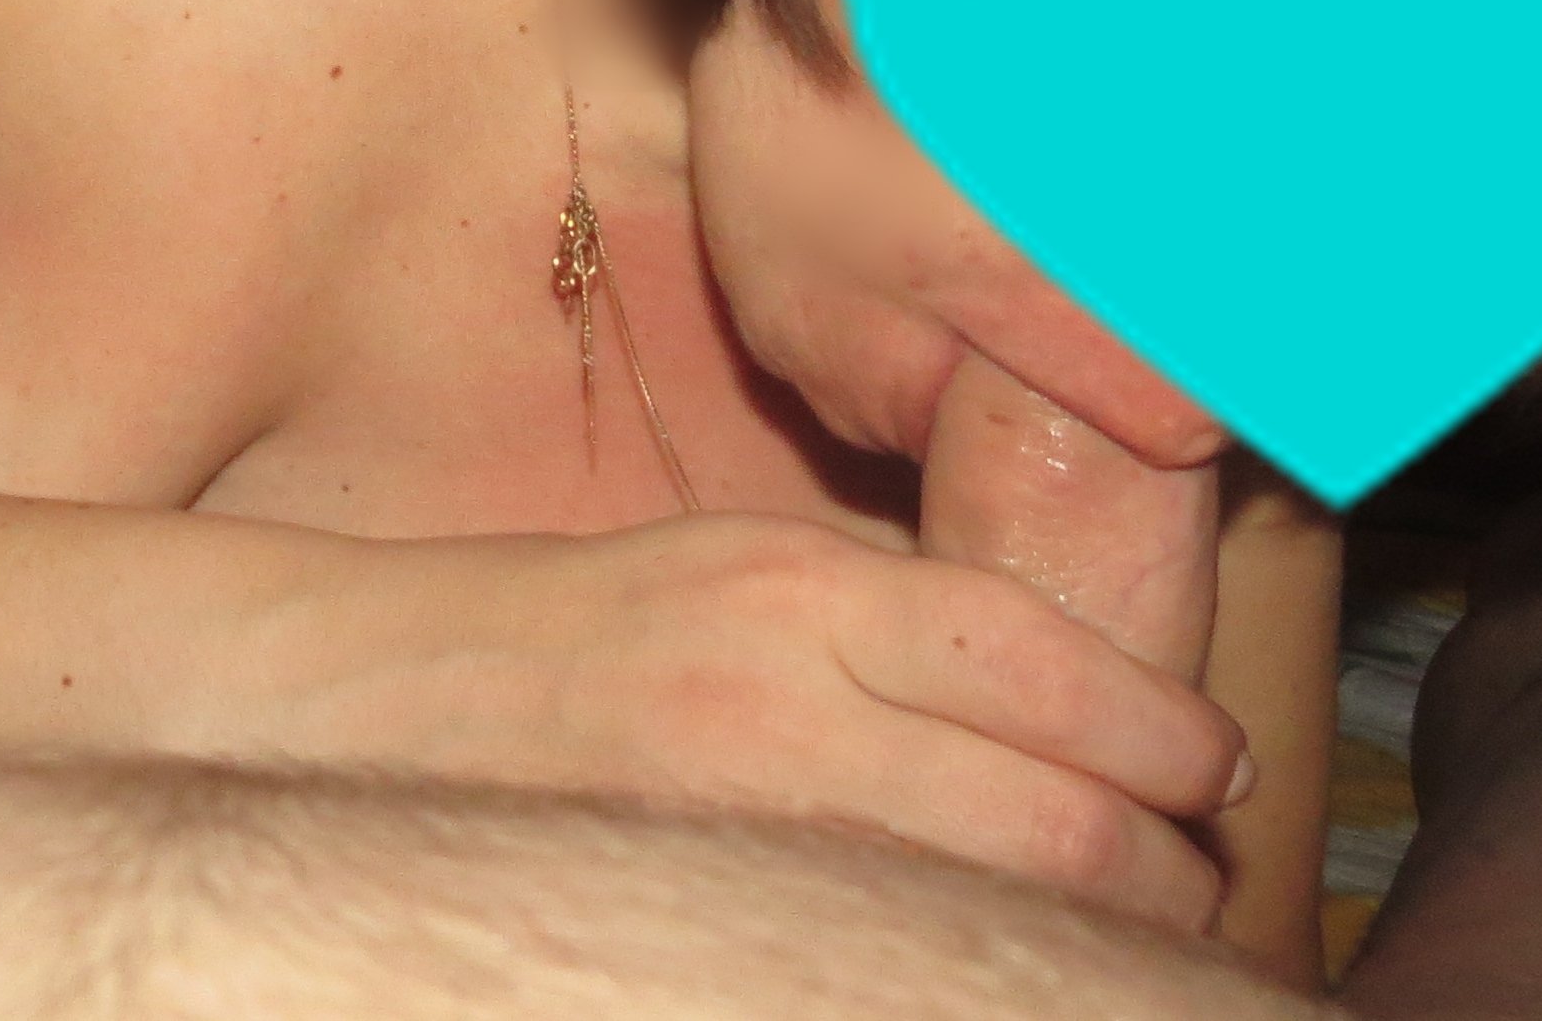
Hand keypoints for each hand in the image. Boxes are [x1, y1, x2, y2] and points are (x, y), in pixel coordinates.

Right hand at [238, 510, 1247, 928]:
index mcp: (800, 586)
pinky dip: (957, 966)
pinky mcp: (693, 902)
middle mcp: (783, 699)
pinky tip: (982, 972)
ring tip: (1129, 950)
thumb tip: (1062, 706)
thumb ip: (881, 627)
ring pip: (995, 905)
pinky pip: (876, 958)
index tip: (1205, 772)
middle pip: (1061, 814)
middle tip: (1200, 886)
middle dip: (1164, 868)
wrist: (336, 693)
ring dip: (1090, 939)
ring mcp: (739, 819)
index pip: (1055, 667)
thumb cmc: (545, 632)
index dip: (1165, 737)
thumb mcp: (725, 568)